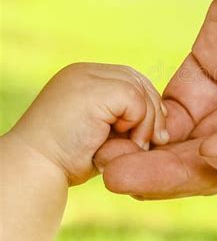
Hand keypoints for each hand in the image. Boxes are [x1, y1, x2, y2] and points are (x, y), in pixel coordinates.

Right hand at [10, 63, 167, 184]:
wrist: (35, 168)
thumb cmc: (64, 160)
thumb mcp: (97, 133)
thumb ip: (120, 119)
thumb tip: (158, 122)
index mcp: (82, 78)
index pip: (129, 79)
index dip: (146, 105)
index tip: (151, 133)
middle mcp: (84, 72)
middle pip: (138, 80)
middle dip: (153, 111)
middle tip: (156, 141)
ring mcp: (87, 77)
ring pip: (140, 89)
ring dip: (146, 122)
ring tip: (135, 146)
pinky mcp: (93, 90)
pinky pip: (136, 101)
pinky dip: (138, 124)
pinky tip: (121, 141)